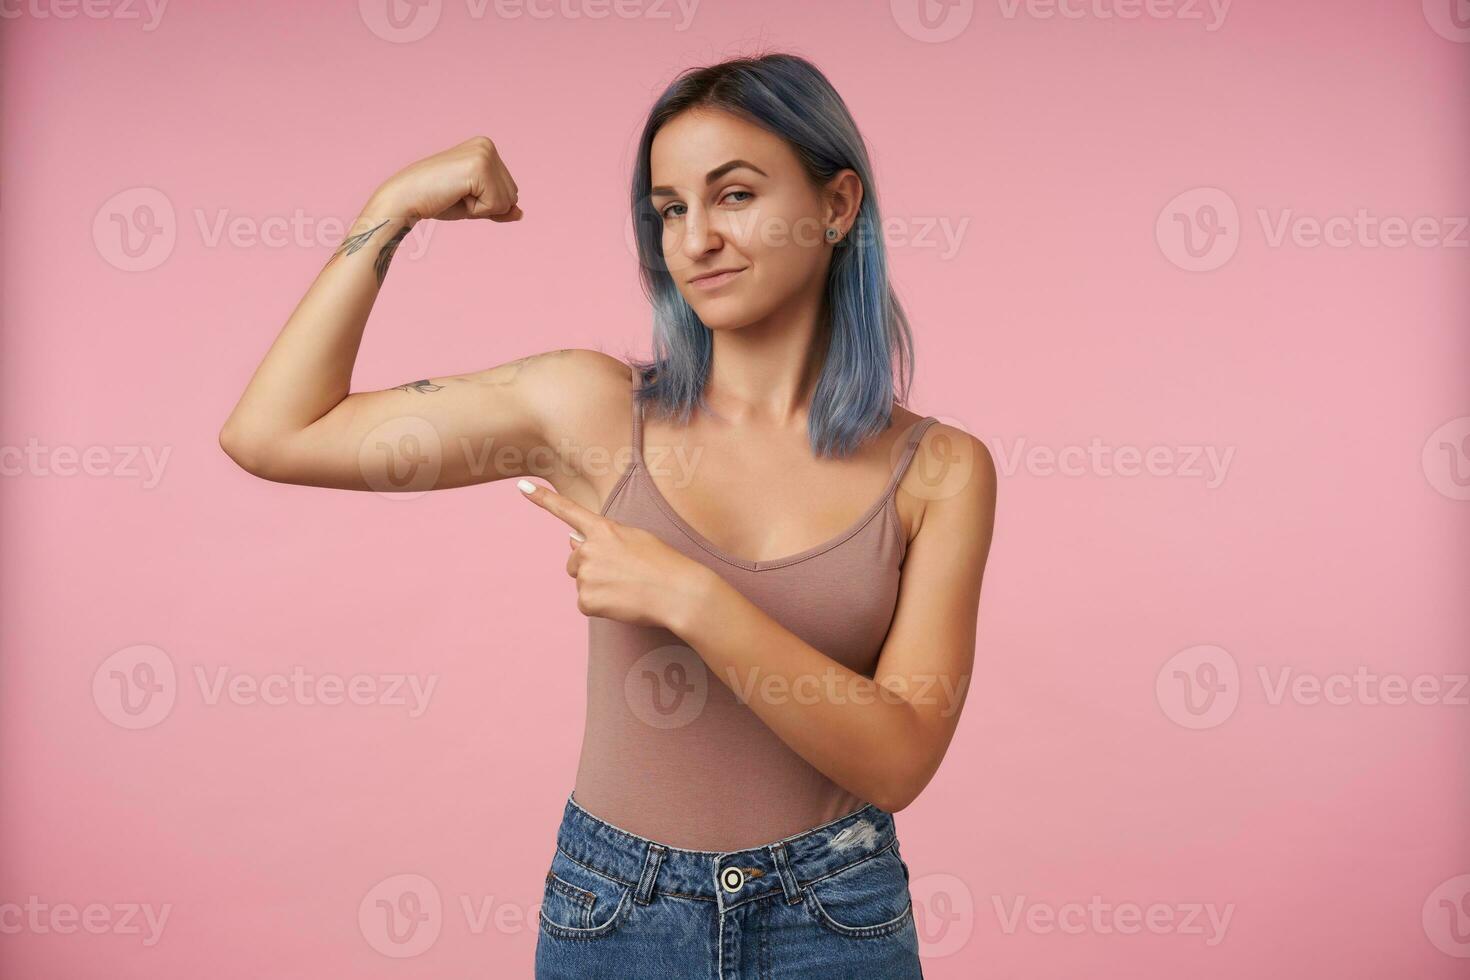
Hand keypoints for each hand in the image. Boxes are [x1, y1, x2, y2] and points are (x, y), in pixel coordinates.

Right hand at [370, 136, 522, 222]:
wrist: (406, 198)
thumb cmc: (436, 200)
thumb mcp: (475, 204)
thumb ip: (500, 207)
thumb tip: (520, 213)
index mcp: (486, 148)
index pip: (510, 191)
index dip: (486, 203)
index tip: (459, 192)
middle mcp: (487, 145)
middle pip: (512, 195)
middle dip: (486, 206)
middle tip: (456, 194)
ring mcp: (484, 153)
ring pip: (507, 201)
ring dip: (481, 208)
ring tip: (455, 194)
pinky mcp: (479, 167)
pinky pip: (496, 205)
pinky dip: (477, 210)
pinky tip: (455, 195)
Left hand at [515, 479, 712, 631]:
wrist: (678, 592)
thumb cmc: (664, 564)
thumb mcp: (635, 539)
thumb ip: (601, 538)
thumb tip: (568, 540)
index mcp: (603, 529)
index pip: (567, 510)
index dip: (543, 499)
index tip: (522, 486)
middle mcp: (588, 548)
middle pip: (574, 560)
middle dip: (591, 567)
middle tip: (622, 575)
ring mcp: (585, 574)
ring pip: (581, 582)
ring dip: (599, 587)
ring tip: (627, 588)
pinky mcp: (586, 600)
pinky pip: (586, 604)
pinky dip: (601, 607)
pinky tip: (622, 603)